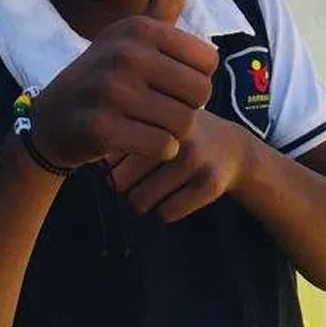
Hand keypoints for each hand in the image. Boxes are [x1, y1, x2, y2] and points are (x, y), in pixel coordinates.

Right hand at [30, 0, 216, 169]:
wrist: (52, 119)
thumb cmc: (106, 75)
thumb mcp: (131, 35)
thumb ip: (162, 2)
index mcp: (139, 29)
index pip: (209, 61)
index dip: (197, 78)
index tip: (172, 82)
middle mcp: (126, 54)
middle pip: (200, 93)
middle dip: (189, 108)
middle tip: (164, 108)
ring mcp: (111, 91)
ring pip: (183, 122)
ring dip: (174, 131)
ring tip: (152, 123)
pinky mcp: (102, 128)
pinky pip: (162, 145)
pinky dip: (159, 149)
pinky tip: (142, 141)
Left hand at [110, 109, 248, 222]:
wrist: (232, 148)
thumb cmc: (177, 136)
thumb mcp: (152, 121)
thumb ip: (120, 132)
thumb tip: (93, 164)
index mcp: (156, 112)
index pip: (109, 155)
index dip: (114, 162)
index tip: (128, 157)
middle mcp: (176, 132)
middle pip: (120, 183)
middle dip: (126, 185)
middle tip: (143, 176)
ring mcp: (195, 157)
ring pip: (140, 202)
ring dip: (144, 200)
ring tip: (159, 184)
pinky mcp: (209, 183)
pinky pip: (166, 214)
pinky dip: (165, 210)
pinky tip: (177, 193)